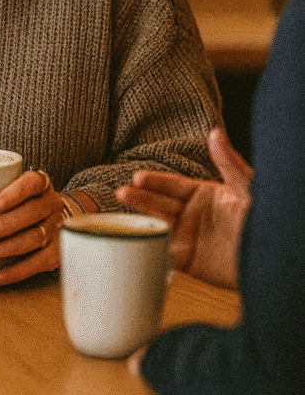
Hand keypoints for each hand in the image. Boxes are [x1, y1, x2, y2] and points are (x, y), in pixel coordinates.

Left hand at [0, 170, 63, 285]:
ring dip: (7, 249)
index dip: (15, 193)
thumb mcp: (10, 187)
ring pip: (36, 238)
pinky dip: (18, 271)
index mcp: (41, 184)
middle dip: (5, 226)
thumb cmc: (19, 203)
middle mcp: (52, 204)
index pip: (33, 183)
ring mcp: (57, 229)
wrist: (53, 218)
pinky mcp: (57, 252)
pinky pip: (39, 263)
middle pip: (32, 213)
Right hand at [116, 128, 251, 288]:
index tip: (138, 177)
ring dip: (139, 220)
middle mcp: (193, 215)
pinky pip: (162, 253)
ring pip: (157, 225)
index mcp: (205, 194)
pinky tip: (137, 242)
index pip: (173, 185)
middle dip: (140, 198)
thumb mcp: (247, 187)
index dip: (155, 181)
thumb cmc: (266, 220)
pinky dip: (149, 248)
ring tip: (121, 215)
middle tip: (123, 193)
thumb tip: (216, 133)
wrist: (273, 259)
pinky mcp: (188, 261)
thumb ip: (229, 162)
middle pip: (160, 204)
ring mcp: (189, 237)